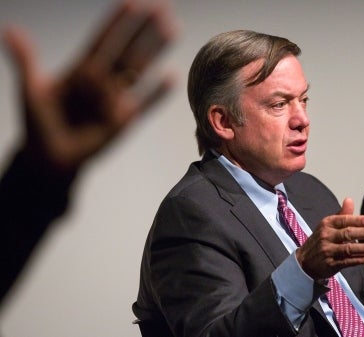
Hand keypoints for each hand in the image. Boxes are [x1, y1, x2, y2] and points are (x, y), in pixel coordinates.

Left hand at [3, 0, 177, 173]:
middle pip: (128, 48)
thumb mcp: (30, 91)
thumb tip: (11, 30)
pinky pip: (146, 103)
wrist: (50, 158)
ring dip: (155, 49)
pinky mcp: (125, 120)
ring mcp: (117, 98)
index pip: (103, 39)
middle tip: (163, 8)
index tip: (133, 2)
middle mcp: (104, 80)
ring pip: (140, 69)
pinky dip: (158, 92)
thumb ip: (26, 61)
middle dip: (145, 28)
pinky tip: (171, 76)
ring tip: (172, 29)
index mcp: (81, 69)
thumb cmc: (38, 123)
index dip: (117, 21)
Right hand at [296, 198, 363, 279]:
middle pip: (347, 233)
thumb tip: (350, 199)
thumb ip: (342, 214)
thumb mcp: (328, 225)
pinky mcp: (330, 264)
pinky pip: (346, 262)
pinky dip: (358, 260)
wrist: (304, 261)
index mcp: (327, 224)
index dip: (357, 220)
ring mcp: (327, 250)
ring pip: (348, 249)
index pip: (343, 220)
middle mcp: (326, 236)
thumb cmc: (321, 240)